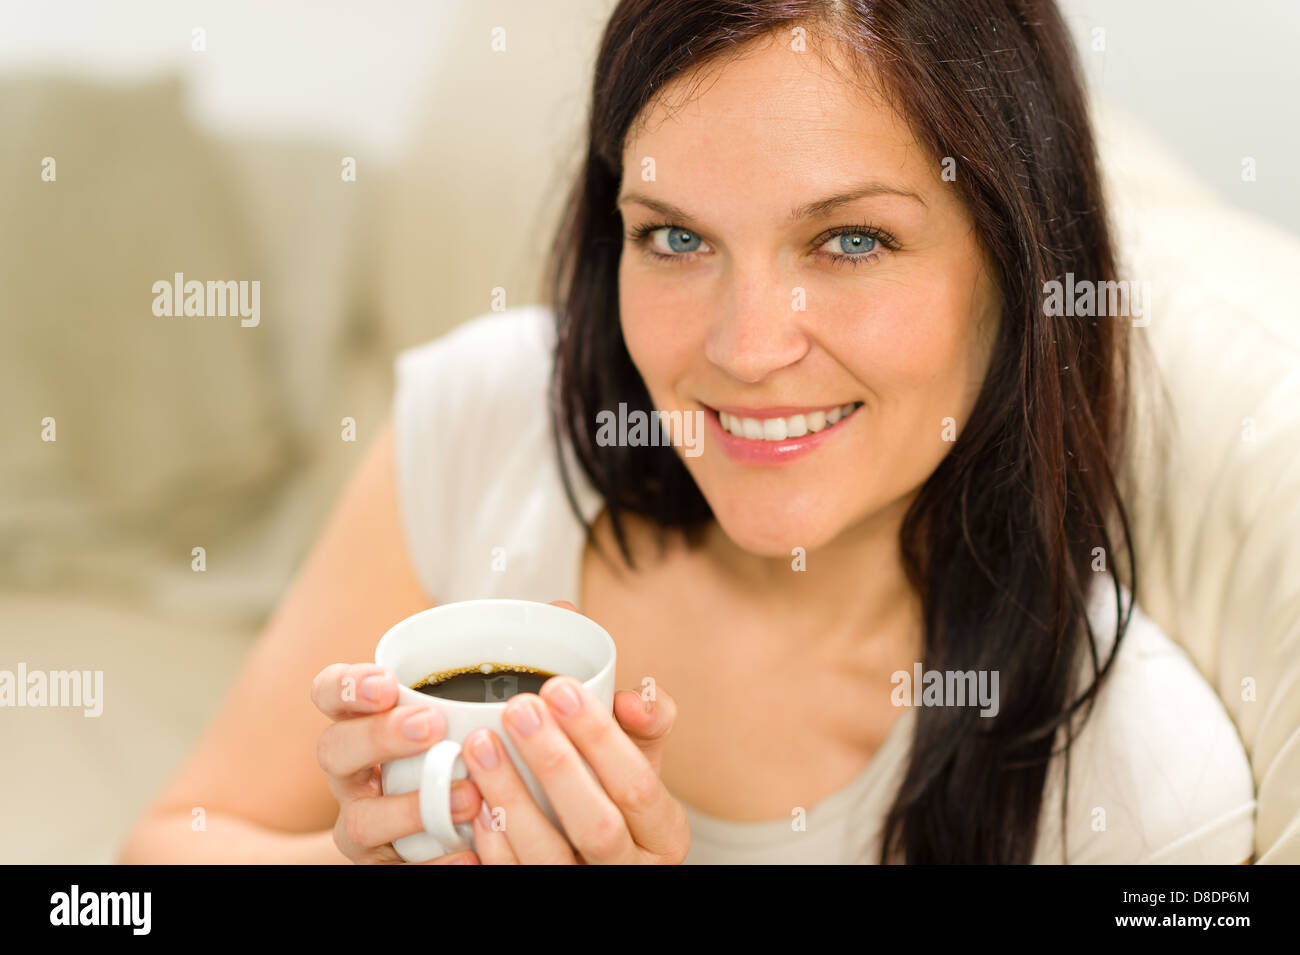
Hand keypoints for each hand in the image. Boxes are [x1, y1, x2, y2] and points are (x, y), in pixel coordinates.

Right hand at [312, 661, 483, 863]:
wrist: (433, 834)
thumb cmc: (452, 754)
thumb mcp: (454, 718)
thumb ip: (472, 696)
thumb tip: (548, 673)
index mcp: (359, 725)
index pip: (330, 693)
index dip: (348, 687)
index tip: (388, 684)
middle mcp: (350, 774)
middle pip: (335, 750)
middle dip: (379, 736)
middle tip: (431, 727)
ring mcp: (362, 823)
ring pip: (360, 819)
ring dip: (412, 808)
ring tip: (469, 796)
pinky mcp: (380, 866)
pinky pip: (396, 870)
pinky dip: (435, 864)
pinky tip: (470, 854)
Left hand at [464, 601, 688, 863]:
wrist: (597, 856)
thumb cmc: (616, 800)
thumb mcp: (642, 762)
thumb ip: (646, 723)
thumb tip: (632, 700)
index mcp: (663, 835)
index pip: (638, 785)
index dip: (600, 738)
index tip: (560, 690)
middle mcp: (629, 870)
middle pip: (598, 826)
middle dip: (555, 763)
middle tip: (519, 710)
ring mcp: (584, 888)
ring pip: (548, 857)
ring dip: (511, 798)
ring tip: (481, 745)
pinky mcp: (542, 900)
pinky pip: (513, 876)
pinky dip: (492, 841)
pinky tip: (474, 800)